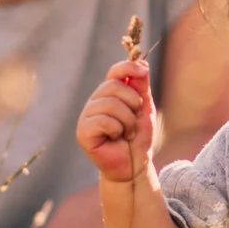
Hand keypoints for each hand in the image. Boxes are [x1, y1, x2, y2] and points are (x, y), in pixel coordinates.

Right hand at [76, 61, 156, 183]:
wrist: (134, 164)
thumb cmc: (138, 137)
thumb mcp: (144, 108)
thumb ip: (141, 87)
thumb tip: (142, 63)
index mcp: (109, 94)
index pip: (114, 71)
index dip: (128, 67)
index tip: (143, 71)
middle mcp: (95, 101)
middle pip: (114, 86)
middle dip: (133, 103)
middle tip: (134, 120)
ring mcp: (87, 115)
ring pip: (110, 104)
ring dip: (127, 120)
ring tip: (126, 132)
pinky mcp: (83, 131)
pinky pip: (103, 120)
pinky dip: (117, 130)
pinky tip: (115, 138)